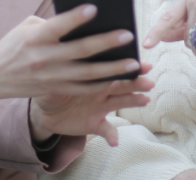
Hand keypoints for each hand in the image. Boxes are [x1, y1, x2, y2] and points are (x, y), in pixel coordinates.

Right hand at [0, 4, 144, 105]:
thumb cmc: (14, 45)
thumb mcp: (27, 27)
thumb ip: (53, 23)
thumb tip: (83, 19)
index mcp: (35, 37)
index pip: (57, 26)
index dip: (75, 18)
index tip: (94, 8)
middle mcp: (44, 58)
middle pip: (80, 51)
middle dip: (106, 43)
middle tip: (128, 35)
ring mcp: (51, 77)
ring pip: (88, 74)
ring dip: (113, 69)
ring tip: (134, 63)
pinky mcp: (55, 89)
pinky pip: (83, 88)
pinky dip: (102, 83)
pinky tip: (119, 77)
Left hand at [30, 63, 154, 146]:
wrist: (46, 109)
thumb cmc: (52, 85)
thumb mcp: (54, 75)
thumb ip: (61, 68)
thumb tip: (62, 55)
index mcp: (94, 75)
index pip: (112, 68)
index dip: (127, 66)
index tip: (142, 64)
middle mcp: (102, 90)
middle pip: (122, 84)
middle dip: (136, 82)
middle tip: (149, 81)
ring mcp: (100, 107)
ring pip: (120, 102)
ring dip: (133, 101)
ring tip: (145, 100)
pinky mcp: (95, 124)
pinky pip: (106, 130)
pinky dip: (112, 135)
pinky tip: (115, 141)